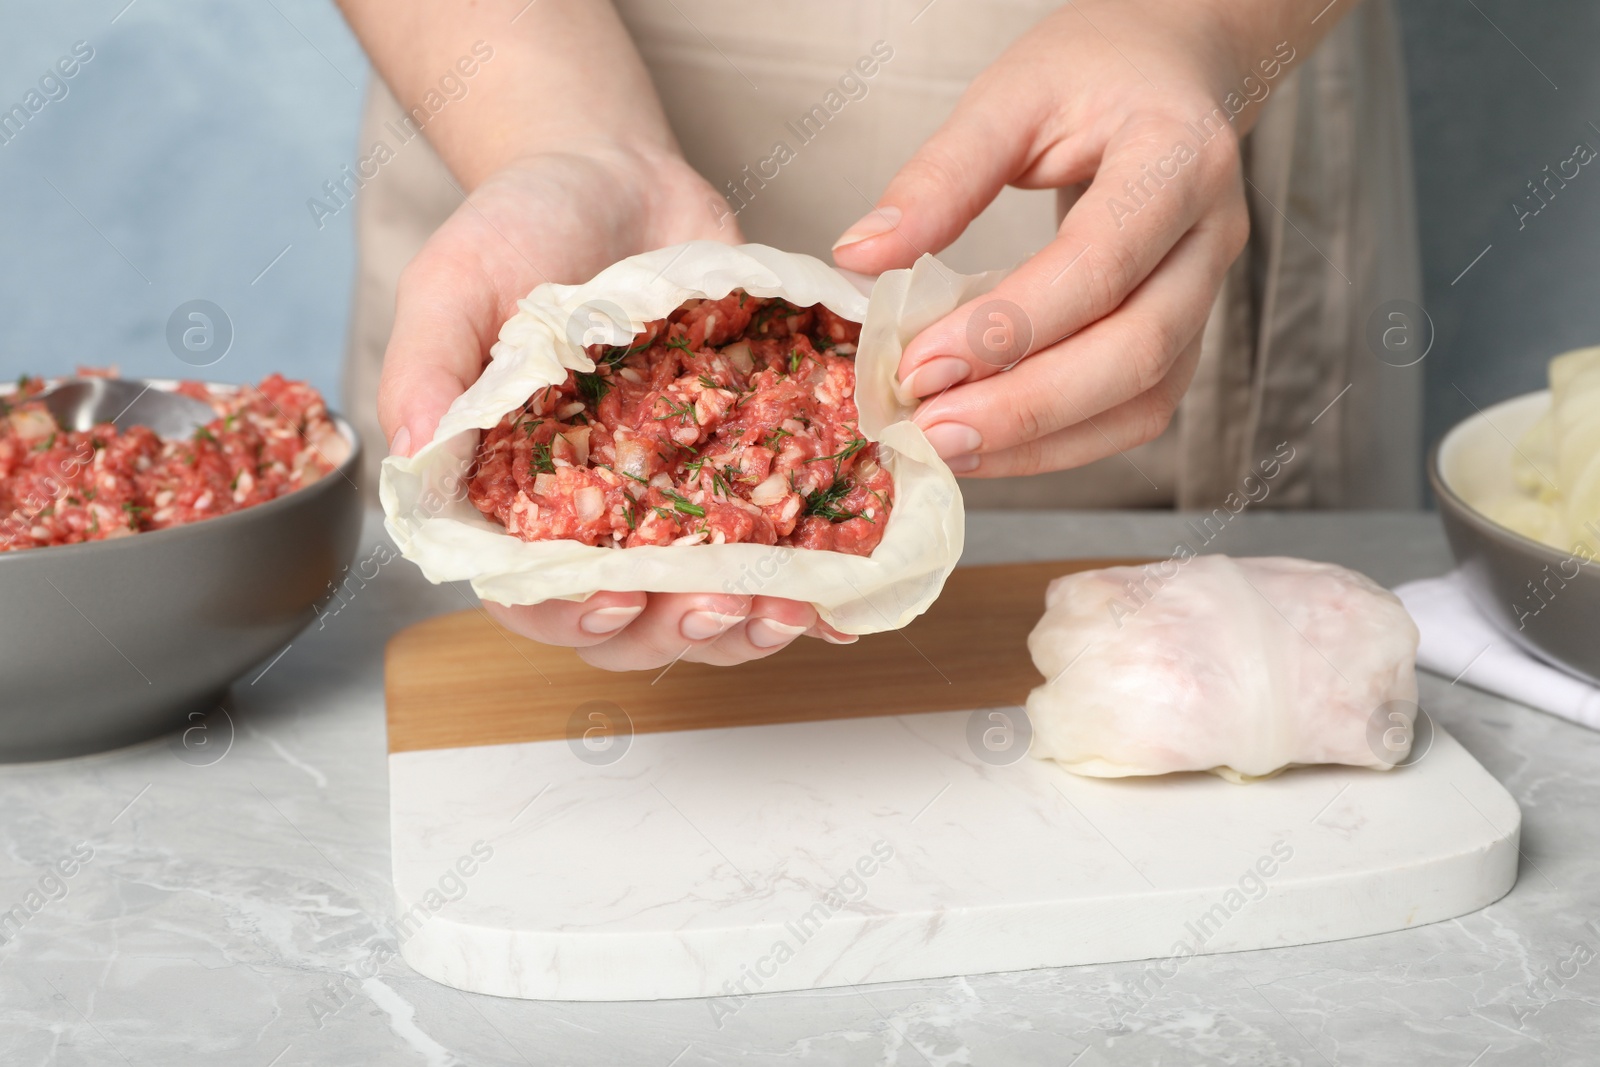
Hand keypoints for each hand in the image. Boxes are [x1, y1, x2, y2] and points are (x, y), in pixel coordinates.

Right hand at [380, 145, 852, 668]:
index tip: (617, 598)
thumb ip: (426, 367)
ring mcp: (672, 504)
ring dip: (748, 621)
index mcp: (510, 499)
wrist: (617, 178)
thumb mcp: (456, 282)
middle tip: (722, 607)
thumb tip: (409, 451)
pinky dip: (808, 579)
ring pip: (707, 604)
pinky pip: (775, 546)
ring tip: (788, 605)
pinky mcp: (739, 474)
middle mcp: (594, 520)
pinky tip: (840, 592)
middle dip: (677, 629)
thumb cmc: (520, 229)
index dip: (570, 616)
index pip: (530, 596)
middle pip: (629, 621)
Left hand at [831, 0, 1271, 476]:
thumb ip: (939, 176)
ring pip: (1146, 398)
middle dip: (1027, 407)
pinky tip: (989, 445)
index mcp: (1179, 155)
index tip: (918, 363)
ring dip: (1043, 441)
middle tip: (930, 431)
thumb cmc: (1094, 73)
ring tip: (949, 451)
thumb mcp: (1010, 97)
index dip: (1007, 326)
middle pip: (1137, 349)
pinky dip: (1061, 443)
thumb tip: (861, 256)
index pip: (1099, 262)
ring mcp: (1208, 291)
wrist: (1171, 71)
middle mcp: (1211, 232)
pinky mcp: (1185, 334)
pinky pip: (1135, 411)